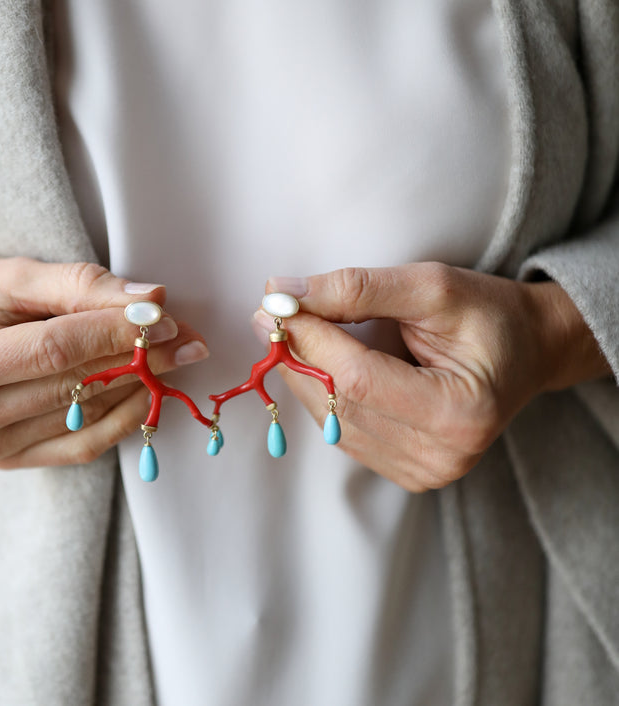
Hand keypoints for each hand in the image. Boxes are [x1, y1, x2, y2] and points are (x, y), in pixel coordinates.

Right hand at [0, 258, 208, 467]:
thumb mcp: (7, 274)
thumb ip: (77, 285)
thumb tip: (151, 296)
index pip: (54, 349)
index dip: (115, 331)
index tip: (164, 314)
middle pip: (74, 385)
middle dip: (139, 357)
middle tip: (189, 336)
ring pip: (84, 417)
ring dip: (139, 385)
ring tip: (177, 356)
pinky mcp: (5, 462)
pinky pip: (80, 447)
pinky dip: (121, 419)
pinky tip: (149, 392)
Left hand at [259, 263, 608, 491]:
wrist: (528, 351)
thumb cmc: (487, 314)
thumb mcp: (431, 286)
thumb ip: (357, 289)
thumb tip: (281, 292)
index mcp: (457, 412)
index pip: (356, 378)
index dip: (308, 339)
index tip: (274, 303)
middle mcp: (440, 455)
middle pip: (338, 404)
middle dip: (297, 355)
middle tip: (271, 315)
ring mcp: (423, 472)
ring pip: (331, 422)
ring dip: (304, 375)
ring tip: (296, 333)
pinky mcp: (406, 473)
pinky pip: (342, 433)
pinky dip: (323, 396)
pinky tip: (322, 365)